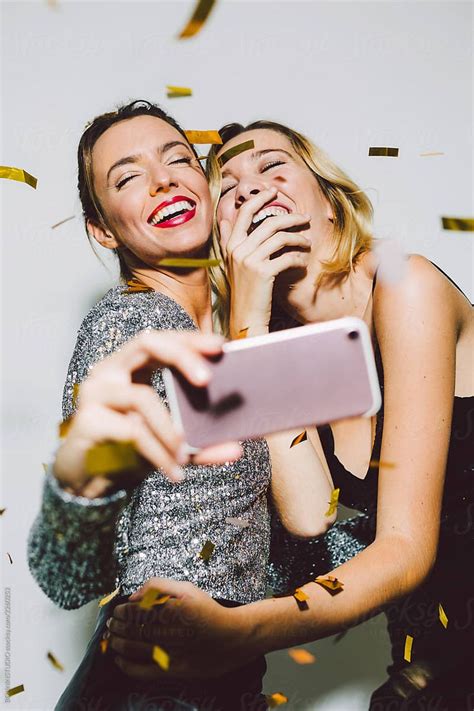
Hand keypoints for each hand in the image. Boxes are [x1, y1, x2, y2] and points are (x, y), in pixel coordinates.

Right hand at [53, 331, 241, 496]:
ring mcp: (95, 393)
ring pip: (143, 398)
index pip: (161, 339)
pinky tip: (174, 472)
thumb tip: (237, 449)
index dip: (190, 339)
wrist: (88, 480)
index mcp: (131, 365)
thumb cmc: (130, 450)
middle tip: (208, 379)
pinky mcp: (87, 420)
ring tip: (187, 456)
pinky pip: (131, 431)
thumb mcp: (170, 442)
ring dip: (171, 430)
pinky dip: (158, 453)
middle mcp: (110, 371)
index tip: (221, 346)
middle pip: (146, 343)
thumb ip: (200, 442)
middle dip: (181, 356)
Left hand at [108, 577, 255, 679]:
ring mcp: (173, 653)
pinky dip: (127, 666)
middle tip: (112, 624)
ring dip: (119, 643)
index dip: (124, 611)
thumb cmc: (208, 611)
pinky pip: (144, 671)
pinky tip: (119, 659)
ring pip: (137, 649)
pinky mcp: (175, 671)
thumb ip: (159, 586)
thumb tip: (134, 595)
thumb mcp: (187, 589)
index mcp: (175, 609)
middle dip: (119, 627)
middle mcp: (173, 632)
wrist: (233, 638)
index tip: (118, 610)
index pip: (139, 611)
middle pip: (136, 630)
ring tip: (112, 638)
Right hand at [220, 187, 310, 337]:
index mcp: (231, 245)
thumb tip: (224, 219)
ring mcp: (250, 261)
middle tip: (305, 218)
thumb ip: (228, 240)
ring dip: (299, 238)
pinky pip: (287, 257)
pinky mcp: (263, 273)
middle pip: (269, 223)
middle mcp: (238, 250)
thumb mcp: (231, 264)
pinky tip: (303, 262)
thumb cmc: (244, 292)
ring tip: (308, 242)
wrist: (245, 318)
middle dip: (291, 218)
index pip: (245, 212)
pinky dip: (299, 258)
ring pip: (281, 238)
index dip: (260, 198)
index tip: (274, 192)